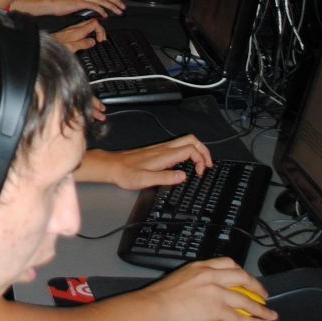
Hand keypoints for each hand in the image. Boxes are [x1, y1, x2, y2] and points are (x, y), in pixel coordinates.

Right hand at [38, 0, 125, 16]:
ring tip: (117, 12)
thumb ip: (86, 1)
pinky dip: (101, 10)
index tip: (118, 3)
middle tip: (122, 7)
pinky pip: (94, 5)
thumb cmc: (61, 3)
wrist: (50, 3)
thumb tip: (95, 8)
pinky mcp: (79, 2)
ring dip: (111, 6)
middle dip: (115, 1)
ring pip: (101, 0)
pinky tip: (105, 15)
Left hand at [56, 17, 105, 52]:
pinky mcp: (70, 32)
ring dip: (95, 31)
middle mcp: (75, 28)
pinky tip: (89, 38)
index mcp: (77, 31)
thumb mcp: (71, 47)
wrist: (45, 45)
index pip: (94, 23)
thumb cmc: (56, 47)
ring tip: (98, 38)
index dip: (100, 30)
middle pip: (92, 22)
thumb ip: (83, 44)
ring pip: (88, 25)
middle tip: (102, 39)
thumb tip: (93, 42)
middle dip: (100, 30)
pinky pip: (83, 28)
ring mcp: (73, 29)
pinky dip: (89, 32)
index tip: (100, 39)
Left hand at [82, 134, 212, 188]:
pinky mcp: (157, 152)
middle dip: (204, 151)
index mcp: (164, 155)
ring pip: (185, 142)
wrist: (113, 166)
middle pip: (191, 141)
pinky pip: (178, 148)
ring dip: (197, 151)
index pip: (190, 150)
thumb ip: (166, 177)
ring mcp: (160, 149)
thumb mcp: (146, 180)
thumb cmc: (126, 173)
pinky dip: (188, 153)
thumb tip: (183, 176)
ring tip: (201, 165)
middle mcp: (164, 149)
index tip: (200, 172)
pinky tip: (186, 164)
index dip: (201, 160)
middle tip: (208, 165)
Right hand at [146, 259, 275, 320]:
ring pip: (245, 299)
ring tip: (271, 315)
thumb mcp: (181, 279)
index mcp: (201, 266)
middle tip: (263, 295)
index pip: (228, 263)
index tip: (246, 279)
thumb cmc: (160, 295)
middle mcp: (211, 275)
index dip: (241, 272)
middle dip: (256, 286)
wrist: (155, 305)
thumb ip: (197, 285)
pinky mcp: (216, 308)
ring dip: (261, 308)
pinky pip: (240, 317)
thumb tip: (204, 299)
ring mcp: (215, 291)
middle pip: (242, 277)